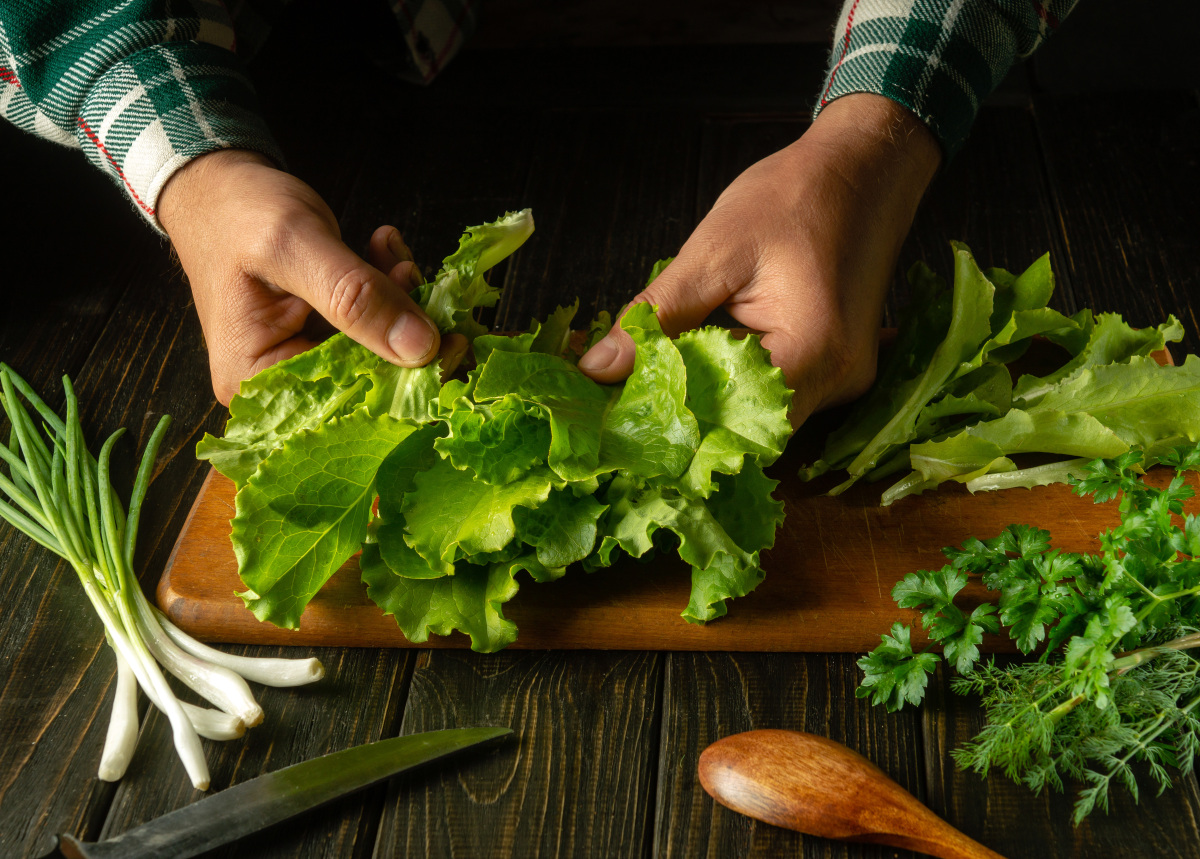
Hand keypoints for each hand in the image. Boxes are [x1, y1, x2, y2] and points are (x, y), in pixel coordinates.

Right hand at [159, 150, 463, 404]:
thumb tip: (421, 348)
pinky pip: (375, 326)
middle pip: (371, 382)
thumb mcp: (294, 246)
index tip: (451, 340)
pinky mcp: (326, 336)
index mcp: (256, 379)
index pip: (348, 403)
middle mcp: (282, 384)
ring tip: (393, 257)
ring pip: (381, 351)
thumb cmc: (235, 212)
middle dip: (406, 332)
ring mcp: (305, 360)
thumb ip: (355, 296)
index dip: (407, 379)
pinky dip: (390, 289)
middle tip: (414, 278)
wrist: (216, 183)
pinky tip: (385, 253)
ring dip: (400, 302)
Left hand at [577, 93, 941, 425]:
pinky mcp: (839, 370)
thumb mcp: (714, 251)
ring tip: (654, 382)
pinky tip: (698, 363)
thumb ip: (658, 315)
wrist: (866, 166)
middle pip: (746, 432)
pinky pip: (778, 396)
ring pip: (760, 418)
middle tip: (626, 404)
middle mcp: (837, 382)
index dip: (673, 427)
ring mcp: (844, 381)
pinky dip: (735, 385)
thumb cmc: (794, 196)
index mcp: (812, 352)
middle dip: (687, 420)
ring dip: (709, 402)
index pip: (730, 424)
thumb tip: (598, 367)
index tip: (621, 418)